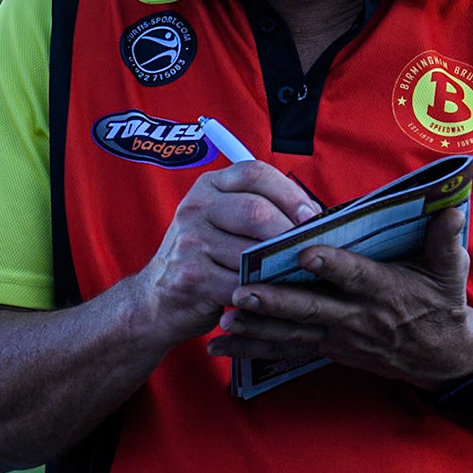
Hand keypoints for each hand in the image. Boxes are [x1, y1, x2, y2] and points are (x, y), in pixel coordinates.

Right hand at [132, 161, 321, 344]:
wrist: (157, 300)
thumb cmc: (204, 259)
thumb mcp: (222, 222)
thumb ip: (259, 209)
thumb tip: (315, 216)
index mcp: (208, 186)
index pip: (254, 172)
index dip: (289, 192)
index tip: (311, 215)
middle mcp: (195, 207)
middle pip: (256, 211)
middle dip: (291, 232)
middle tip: (311, 249)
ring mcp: (189, 242)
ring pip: (253, 250)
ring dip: (282, 265)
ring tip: (299, 273)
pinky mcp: (192, 277)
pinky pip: (244, 282)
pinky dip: (266, 291)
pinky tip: (278, 295)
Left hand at [209, 208, 472, 388]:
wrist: (443, 356)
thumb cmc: (442, 302)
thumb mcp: (451, 270)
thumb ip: (446, 239)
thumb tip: (451, 208)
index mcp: (384, 290)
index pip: (355, 275)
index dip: (332, 265)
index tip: (305, 252)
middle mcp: (357, 316)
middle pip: (311, 308)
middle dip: (275, 301)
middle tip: (241, 292)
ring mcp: (339, 337)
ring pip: (292, 333)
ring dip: (256, 328)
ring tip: (223, 320)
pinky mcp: (328, 349)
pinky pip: (286, 350)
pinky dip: (252, 350)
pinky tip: (219, 347)